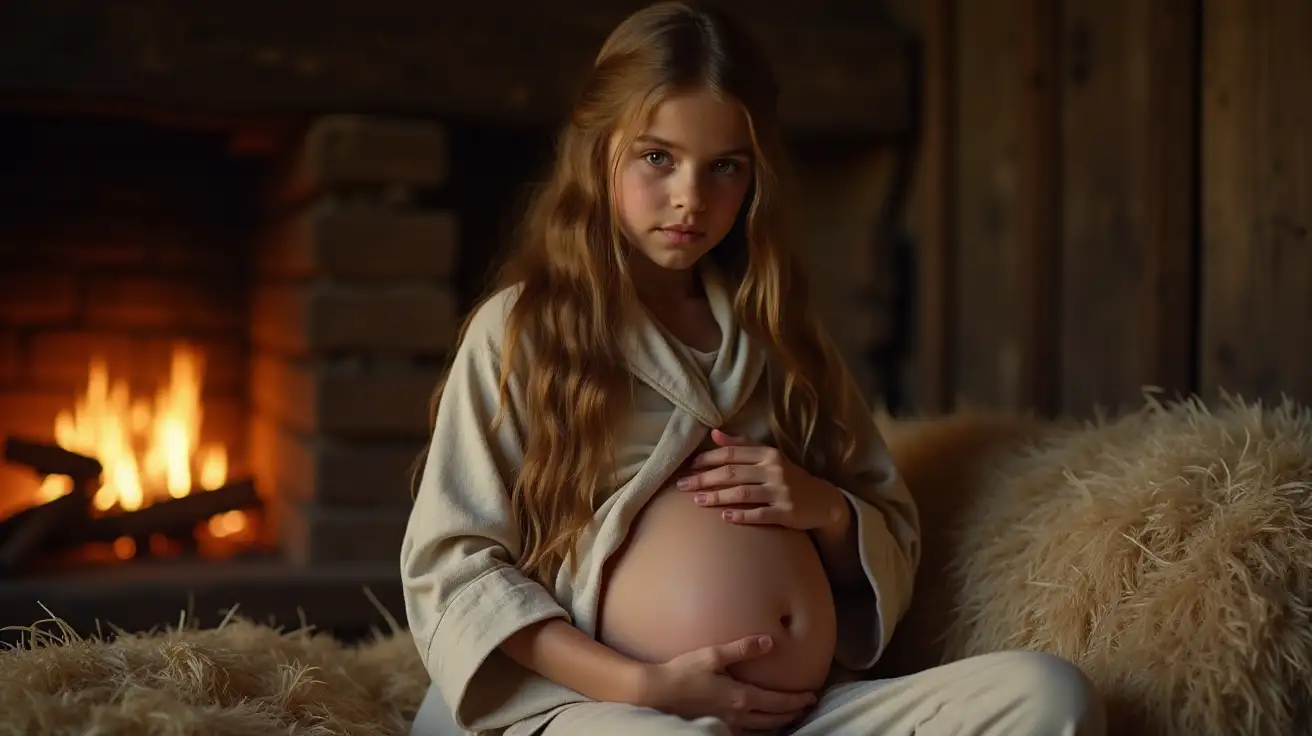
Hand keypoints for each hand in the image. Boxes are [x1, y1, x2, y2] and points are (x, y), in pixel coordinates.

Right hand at [639, 634, 816, 730]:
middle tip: (807, 707)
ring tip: (790, 717)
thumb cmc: (684, 671)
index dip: (797, 700)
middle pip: (774, 720)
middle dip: (793, 713)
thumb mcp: (714, 654)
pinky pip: (747, 734)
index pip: (778, 702)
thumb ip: (743, 648)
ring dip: (780, 724)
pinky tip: (761, 726)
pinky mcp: (717, 727)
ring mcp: (728, 724)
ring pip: (762, 730)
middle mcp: (738, 715)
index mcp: (741, 697)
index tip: (811, 696)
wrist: (658, 692)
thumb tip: (770, 641)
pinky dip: (761, 731)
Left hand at [676, 429, 849, 531]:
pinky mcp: (786, 513)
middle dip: (704, 478)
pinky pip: (759, 514)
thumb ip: (742, 445)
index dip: (707, 459)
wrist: (822, 500)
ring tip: (697, 500)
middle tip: (682, 485)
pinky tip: (725, 517)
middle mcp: (774, 470)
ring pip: (742, 493)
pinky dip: (741, 515)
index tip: (688, 466)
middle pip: (732, 473)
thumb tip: (714, 433)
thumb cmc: (789, 477)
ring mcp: (780, 492)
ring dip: (717, 497)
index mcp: (768, 454)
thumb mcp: (770, 457)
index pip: (732, 453)